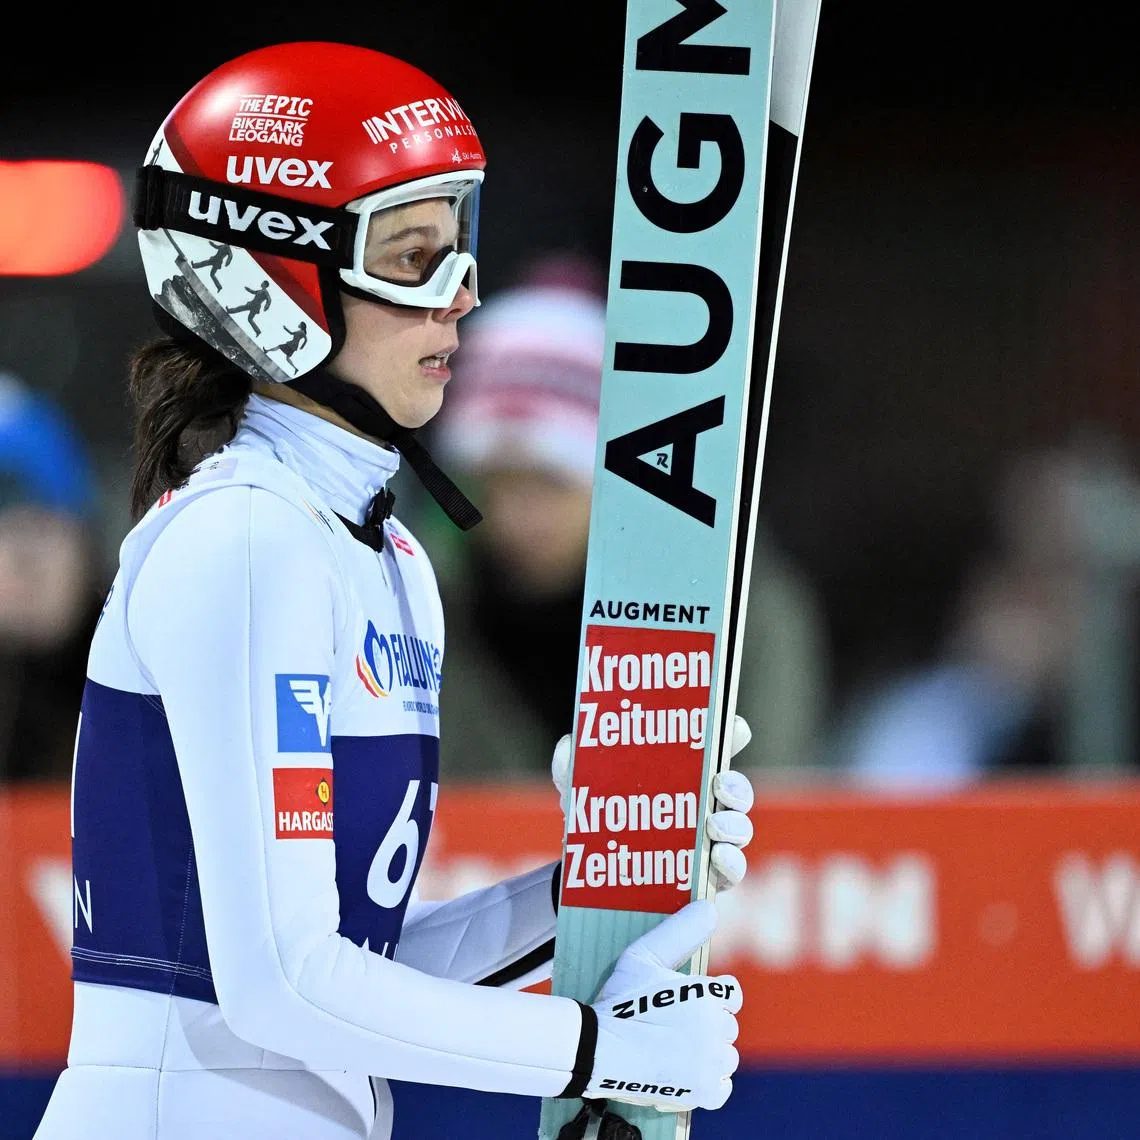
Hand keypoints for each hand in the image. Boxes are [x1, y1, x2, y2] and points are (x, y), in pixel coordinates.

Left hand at [551, 714, 755, 889]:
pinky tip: (717, 858)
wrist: (591, 875)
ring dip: (735, 825)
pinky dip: (733, 863)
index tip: (734, 728)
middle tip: (719, 785)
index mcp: (681, 774)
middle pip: (737, 788)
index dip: (732, 733)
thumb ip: (570, 765)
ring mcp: (711, 841)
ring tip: (714, 827)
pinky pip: (734, 870)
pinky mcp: (709, 878)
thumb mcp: (580, 789)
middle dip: (736, 784)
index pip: (716, 747)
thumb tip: (568, 743)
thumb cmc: (596, 817)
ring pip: (740, 827)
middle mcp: (704, 804)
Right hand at [581, 898, 740, 1111]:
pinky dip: (709, 1083)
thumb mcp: (643, 956)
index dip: (710, 998)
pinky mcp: (703, 1093)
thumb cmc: (620, 1001)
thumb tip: (709, 906)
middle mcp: (715, 1028)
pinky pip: (722, 1087)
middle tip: (673, 1027)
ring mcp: (710, 1063)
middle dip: (706, 1026)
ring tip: (676, 1050)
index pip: (731, 994)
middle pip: (727, 1026)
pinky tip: (686, 1072)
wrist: (596, 1049)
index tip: (687, 1004)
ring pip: (726, 1057)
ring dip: (708, 1055)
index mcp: (707, 994)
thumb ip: (679, 931)